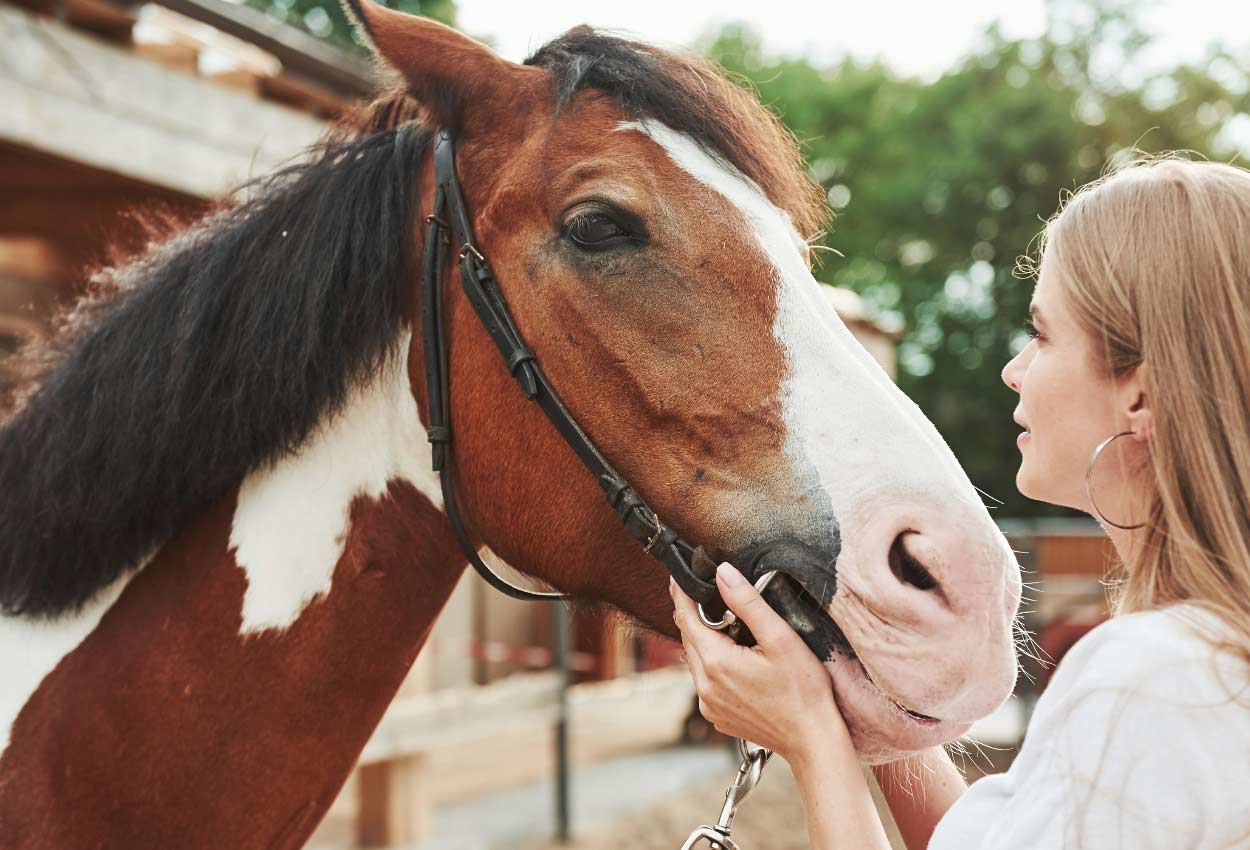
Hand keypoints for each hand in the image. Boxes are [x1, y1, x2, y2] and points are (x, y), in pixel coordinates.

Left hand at [671, 564, 850, 764]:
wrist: (812, 739)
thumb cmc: (804, 691)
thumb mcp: (780, 638)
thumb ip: (748, 603)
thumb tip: (723, 573)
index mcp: (716, 662)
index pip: (687, 619)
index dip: (682, 596)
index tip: (677, 579)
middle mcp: (705, 686)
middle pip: (689, 639)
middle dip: (694, 616)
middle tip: (704, 596)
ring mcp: (709, 705)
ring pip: (695, 660)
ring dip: (704, 642)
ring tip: (725, 628)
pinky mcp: (717, 716)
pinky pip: (704, 682)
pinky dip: (712, 665)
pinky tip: (734, 660)